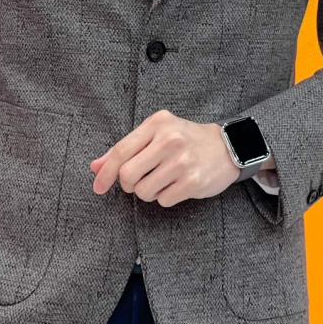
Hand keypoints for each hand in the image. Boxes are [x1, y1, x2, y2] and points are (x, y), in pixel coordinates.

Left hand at [90, 109, 238, 206]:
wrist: (227, 147)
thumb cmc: (186, 140)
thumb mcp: (156, 134)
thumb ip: (126, 149)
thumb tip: (95, 167)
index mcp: (158, 123)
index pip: (121, 151)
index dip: (105, 172)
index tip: (98, 186)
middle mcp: (170, 139)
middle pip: (127, 175)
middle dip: (129, 184)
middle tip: (140, 180)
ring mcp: (182, 161)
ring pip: (143, 191)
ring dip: (148, 192)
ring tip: (163, 180)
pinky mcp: (193, 181)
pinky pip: (163, 200)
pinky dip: (165, 198)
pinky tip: (176, 185)